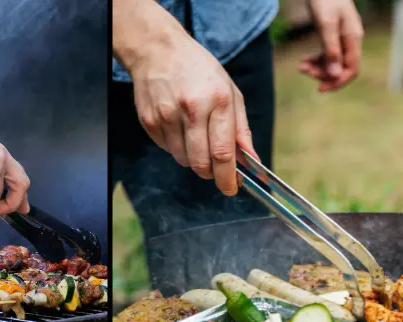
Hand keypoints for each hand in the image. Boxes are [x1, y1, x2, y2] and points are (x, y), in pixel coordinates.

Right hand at [128, 35, 258, 195]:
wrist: (159, 51)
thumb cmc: (199, 71)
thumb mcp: (230, 92)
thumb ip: (241, 129)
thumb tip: (252, 161)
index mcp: (218, 100)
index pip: (223, 152)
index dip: (227, 177)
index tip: (230, 188)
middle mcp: (192, 109)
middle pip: (201, 163)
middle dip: (211, 173)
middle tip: (215, 170)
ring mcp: (167, 116)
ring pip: (183, 160)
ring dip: (193, 158)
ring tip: (195, 135)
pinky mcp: (150, 121)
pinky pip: (166, 149)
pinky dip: (176, 146)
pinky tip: (178, 125)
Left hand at [301, 0, 363, 91]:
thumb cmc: (325, 0)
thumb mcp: (326, 24)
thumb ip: (331, 49)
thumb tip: (334, 75)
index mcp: (353, 38)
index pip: (351, 70)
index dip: (337, 82)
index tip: (320, 89)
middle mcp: (351, 40)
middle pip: (341, 68)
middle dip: (323, 74)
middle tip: (303, 71)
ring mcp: (343, 38)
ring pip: (333, 63)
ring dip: (317, 68)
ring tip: (301, 66)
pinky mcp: (334, 36)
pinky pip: (328, 55)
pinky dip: (316, 60)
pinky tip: (304, 60)